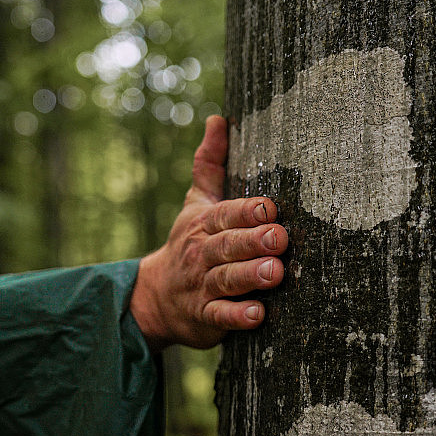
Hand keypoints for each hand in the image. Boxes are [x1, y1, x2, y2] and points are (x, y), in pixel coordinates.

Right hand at [129, 115, 287, 350]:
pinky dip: (237, 317)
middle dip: (253, 241)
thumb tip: (218, 118)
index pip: (226, 213)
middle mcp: (202, 253)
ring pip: (226, 279)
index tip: (270, 208)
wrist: (156, 297)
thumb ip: (210, 164)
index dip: (247, 211)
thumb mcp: (196, 202)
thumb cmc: (190, 243)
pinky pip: (220, 316)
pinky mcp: (205, 316)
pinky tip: (257, 315)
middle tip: (278, 237)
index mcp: (204, 223)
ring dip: (250, 276)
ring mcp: (202, 286)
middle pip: (228, 245)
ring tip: (275, 272)